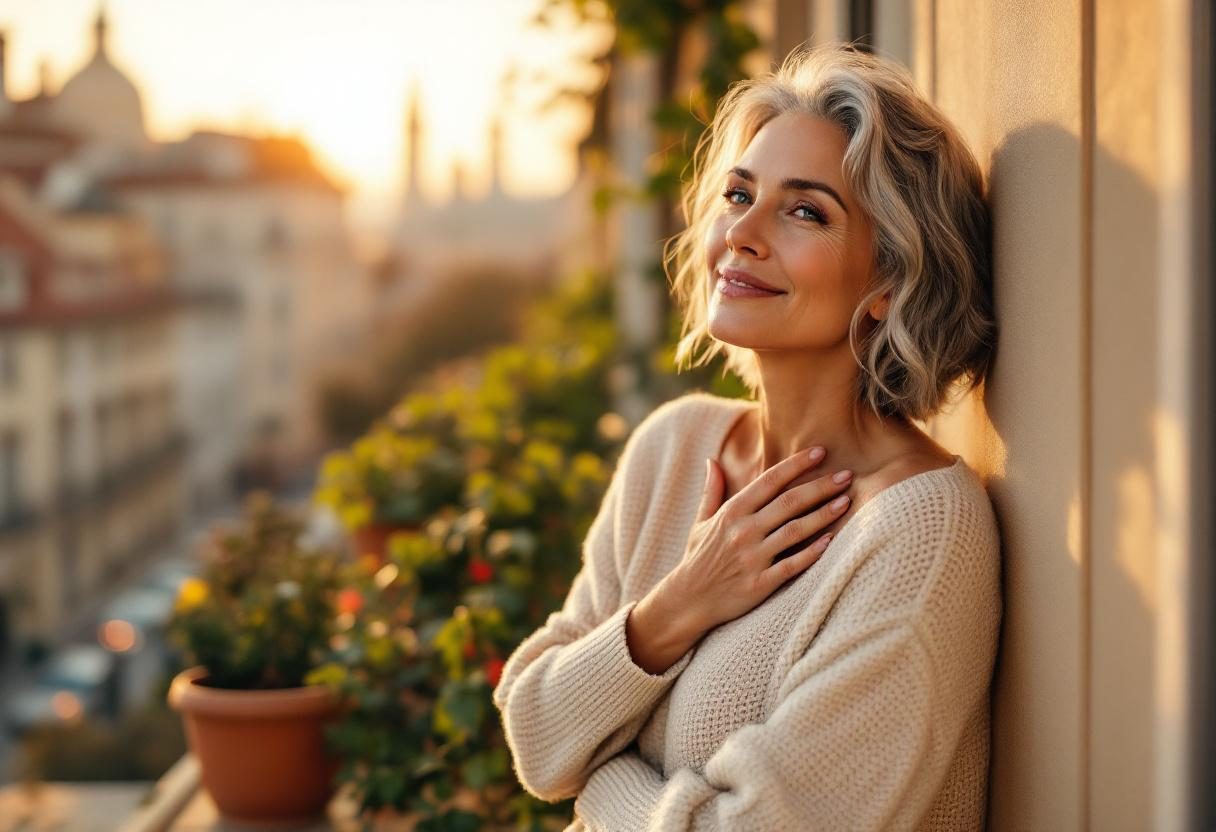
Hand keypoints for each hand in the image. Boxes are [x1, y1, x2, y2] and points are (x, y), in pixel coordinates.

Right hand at [670, 447, 853, 632]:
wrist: (688, 601)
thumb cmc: (697, 559)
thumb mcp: (700, 522)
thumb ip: (711, 491)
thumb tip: (711, 460)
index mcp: (732, 512)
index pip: (770, 481)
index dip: (797, 464)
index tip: (821, 452)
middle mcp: (743, 531)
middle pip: (789, 502)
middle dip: (821, 486)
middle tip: (847, 475)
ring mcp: (752, 557)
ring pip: (795, 531)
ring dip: (823, 515)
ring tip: (846, 502)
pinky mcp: (760, 583)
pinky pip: (792, 565)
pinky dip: (812, 553)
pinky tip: (831, 541)